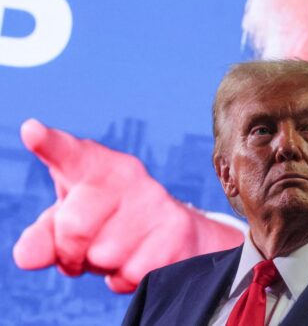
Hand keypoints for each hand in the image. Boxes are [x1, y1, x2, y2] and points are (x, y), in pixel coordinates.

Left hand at [13, 119, 243, 292]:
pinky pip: (131, 274)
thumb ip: (43, 237)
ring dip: (104, 268)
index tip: (31, 132)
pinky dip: (127, 279)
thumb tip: (27, 257)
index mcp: (94, 166)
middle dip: (71, 253)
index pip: (69, 154)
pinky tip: (140, 260)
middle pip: (75, 227)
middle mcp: (128, 175)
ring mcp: (155, 201)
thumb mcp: (68, 224)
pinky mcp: (176, 230)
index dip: (49, 144)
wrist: (173, 233)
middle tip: (83, 253)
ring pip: (105, 256)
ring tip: (120, 252)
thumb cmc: (109, 224)